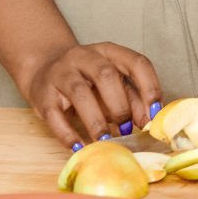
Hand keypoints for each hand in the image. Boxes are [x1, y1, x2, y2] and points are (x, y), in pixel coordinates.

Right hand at [21, 41, 162, 147]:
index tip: (155, 114)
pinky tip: (79, 146)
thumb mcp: (113, 83)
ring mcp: (61, 73)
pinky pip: (54, 115)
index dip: (150, 87)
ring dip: (96, 121)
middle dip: (120, 106)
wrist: (43, 67)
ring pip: (79, 92)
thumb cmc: (87, 80)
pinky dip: (68, 133)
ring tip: (106, 141)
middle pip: (106, 75)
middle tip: (126, 130)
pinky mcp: (42, 94)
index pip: (136, 62)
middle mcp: (85, 57)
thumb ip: (133, 99)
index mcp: (109, 52)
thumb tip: (148, 121)